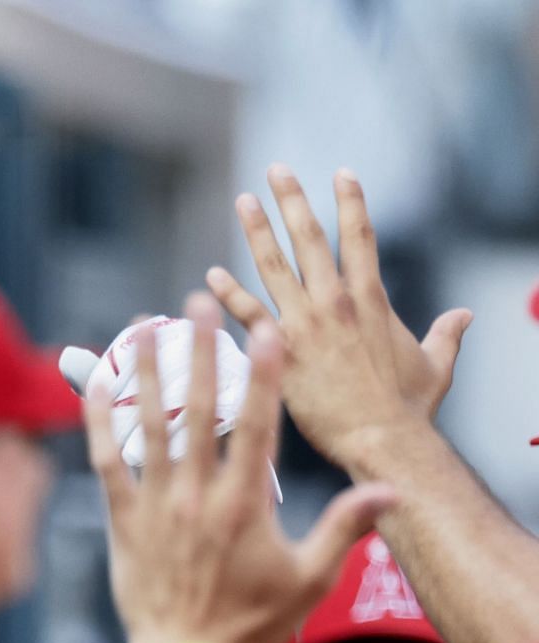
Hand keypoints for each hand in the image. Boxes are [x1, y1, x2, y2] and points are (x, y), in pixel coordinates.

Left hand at [87, 294, 393, 642]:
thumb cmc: (252, 624)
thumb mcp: (311, 579)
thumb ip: (346, 527)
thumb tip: (392, 491)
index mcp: (246, 506)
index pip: (256, 427)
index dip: (261, 376)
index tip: (264, 331)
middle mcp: (197, 497)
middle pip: (199, 412)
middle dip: (199, 353)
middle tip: (196, 306)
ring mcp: (155, 507)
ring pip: (148, 426)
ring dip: (145, 373)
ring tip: (142, 327)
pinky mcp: (122, 521)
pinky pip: (108, 461)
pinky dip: (99, 422)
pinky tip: (96, 386)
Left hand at [205, 165, 471, 471]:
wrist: (381, 438)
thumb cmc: (408, 407)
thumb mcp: (435, 364)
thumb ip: (446, 334)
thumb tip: (465, 316)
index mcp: (371, 299)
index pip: (361, 237)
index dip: (351, 202)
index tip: (341, 173)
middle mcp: (335, 302)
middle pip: (311, 239)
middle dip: (293, 201)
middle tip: (276, 170)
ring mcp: (305, 324)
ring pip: (275, 265)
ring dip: (257, 230)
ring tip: (244, 201)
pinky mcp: (278, 351)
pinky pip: (247, 314)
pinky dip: (227, 293)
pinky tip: (210, 276)